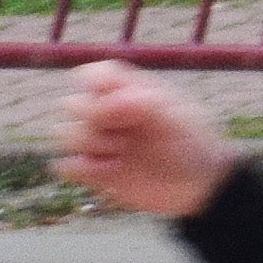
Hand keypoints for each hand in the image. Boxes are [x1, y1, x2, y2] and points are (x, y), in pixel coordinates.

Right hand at [58, 58, 236, 218]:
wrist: (198, 187)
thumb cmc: (191, 145)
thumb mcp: (176, 119)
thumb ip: (142, 105)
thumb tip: (104, 103)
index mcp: (127, 91)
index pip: (93, 74)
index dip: (96, 87)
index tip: (120, 106)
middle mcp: (109, 114)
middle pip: (72, 103)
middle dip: (94, 120)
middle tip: (126, 135)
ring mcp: (100, 142)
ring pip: (64, 133)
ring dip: (90, 145)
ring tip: (121, 156)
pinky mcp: (95, 171)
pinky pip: (66, 165)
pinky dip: (81, 168)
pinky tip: (110, 172)